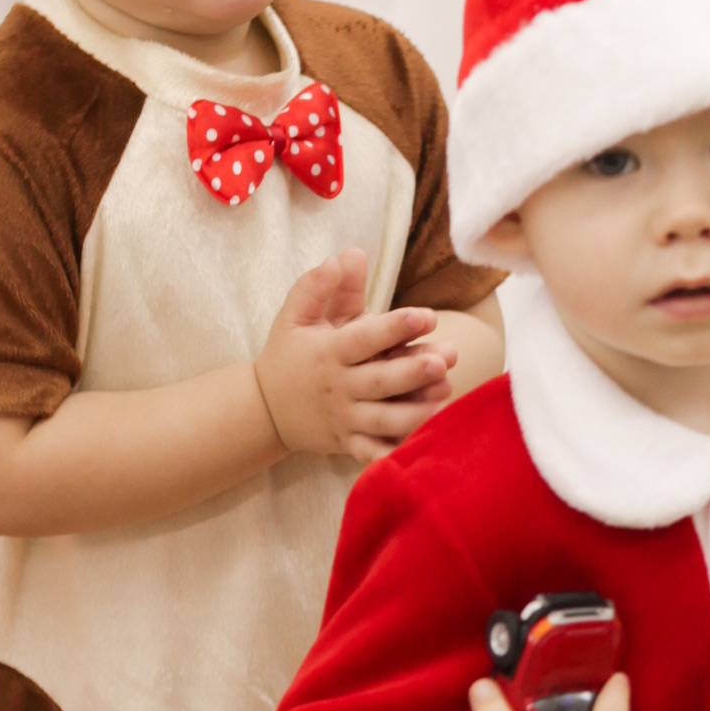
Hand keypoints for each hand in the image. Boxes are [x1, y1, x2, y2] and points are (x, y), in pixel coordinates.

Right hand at [256, 252, 456, 464]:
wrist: (263, 410)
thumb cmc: (288, 355)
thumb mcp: (294, 317)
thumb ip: (317, 286)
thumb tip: (346, 256)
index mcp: (330, 352)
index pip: (365, 339)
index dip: (395, 327)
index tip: (427, 316)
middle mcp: (340, 387)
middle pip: (380, 382)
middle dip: (412, 372)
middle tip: (446, 359)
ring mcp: (345, 419)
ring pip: (383, 420)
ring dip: (414, 412)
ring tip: (445, 397)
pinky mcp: (348, 443)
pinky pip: (372, 453)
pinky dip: (394, 455)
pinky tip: (423, 448)